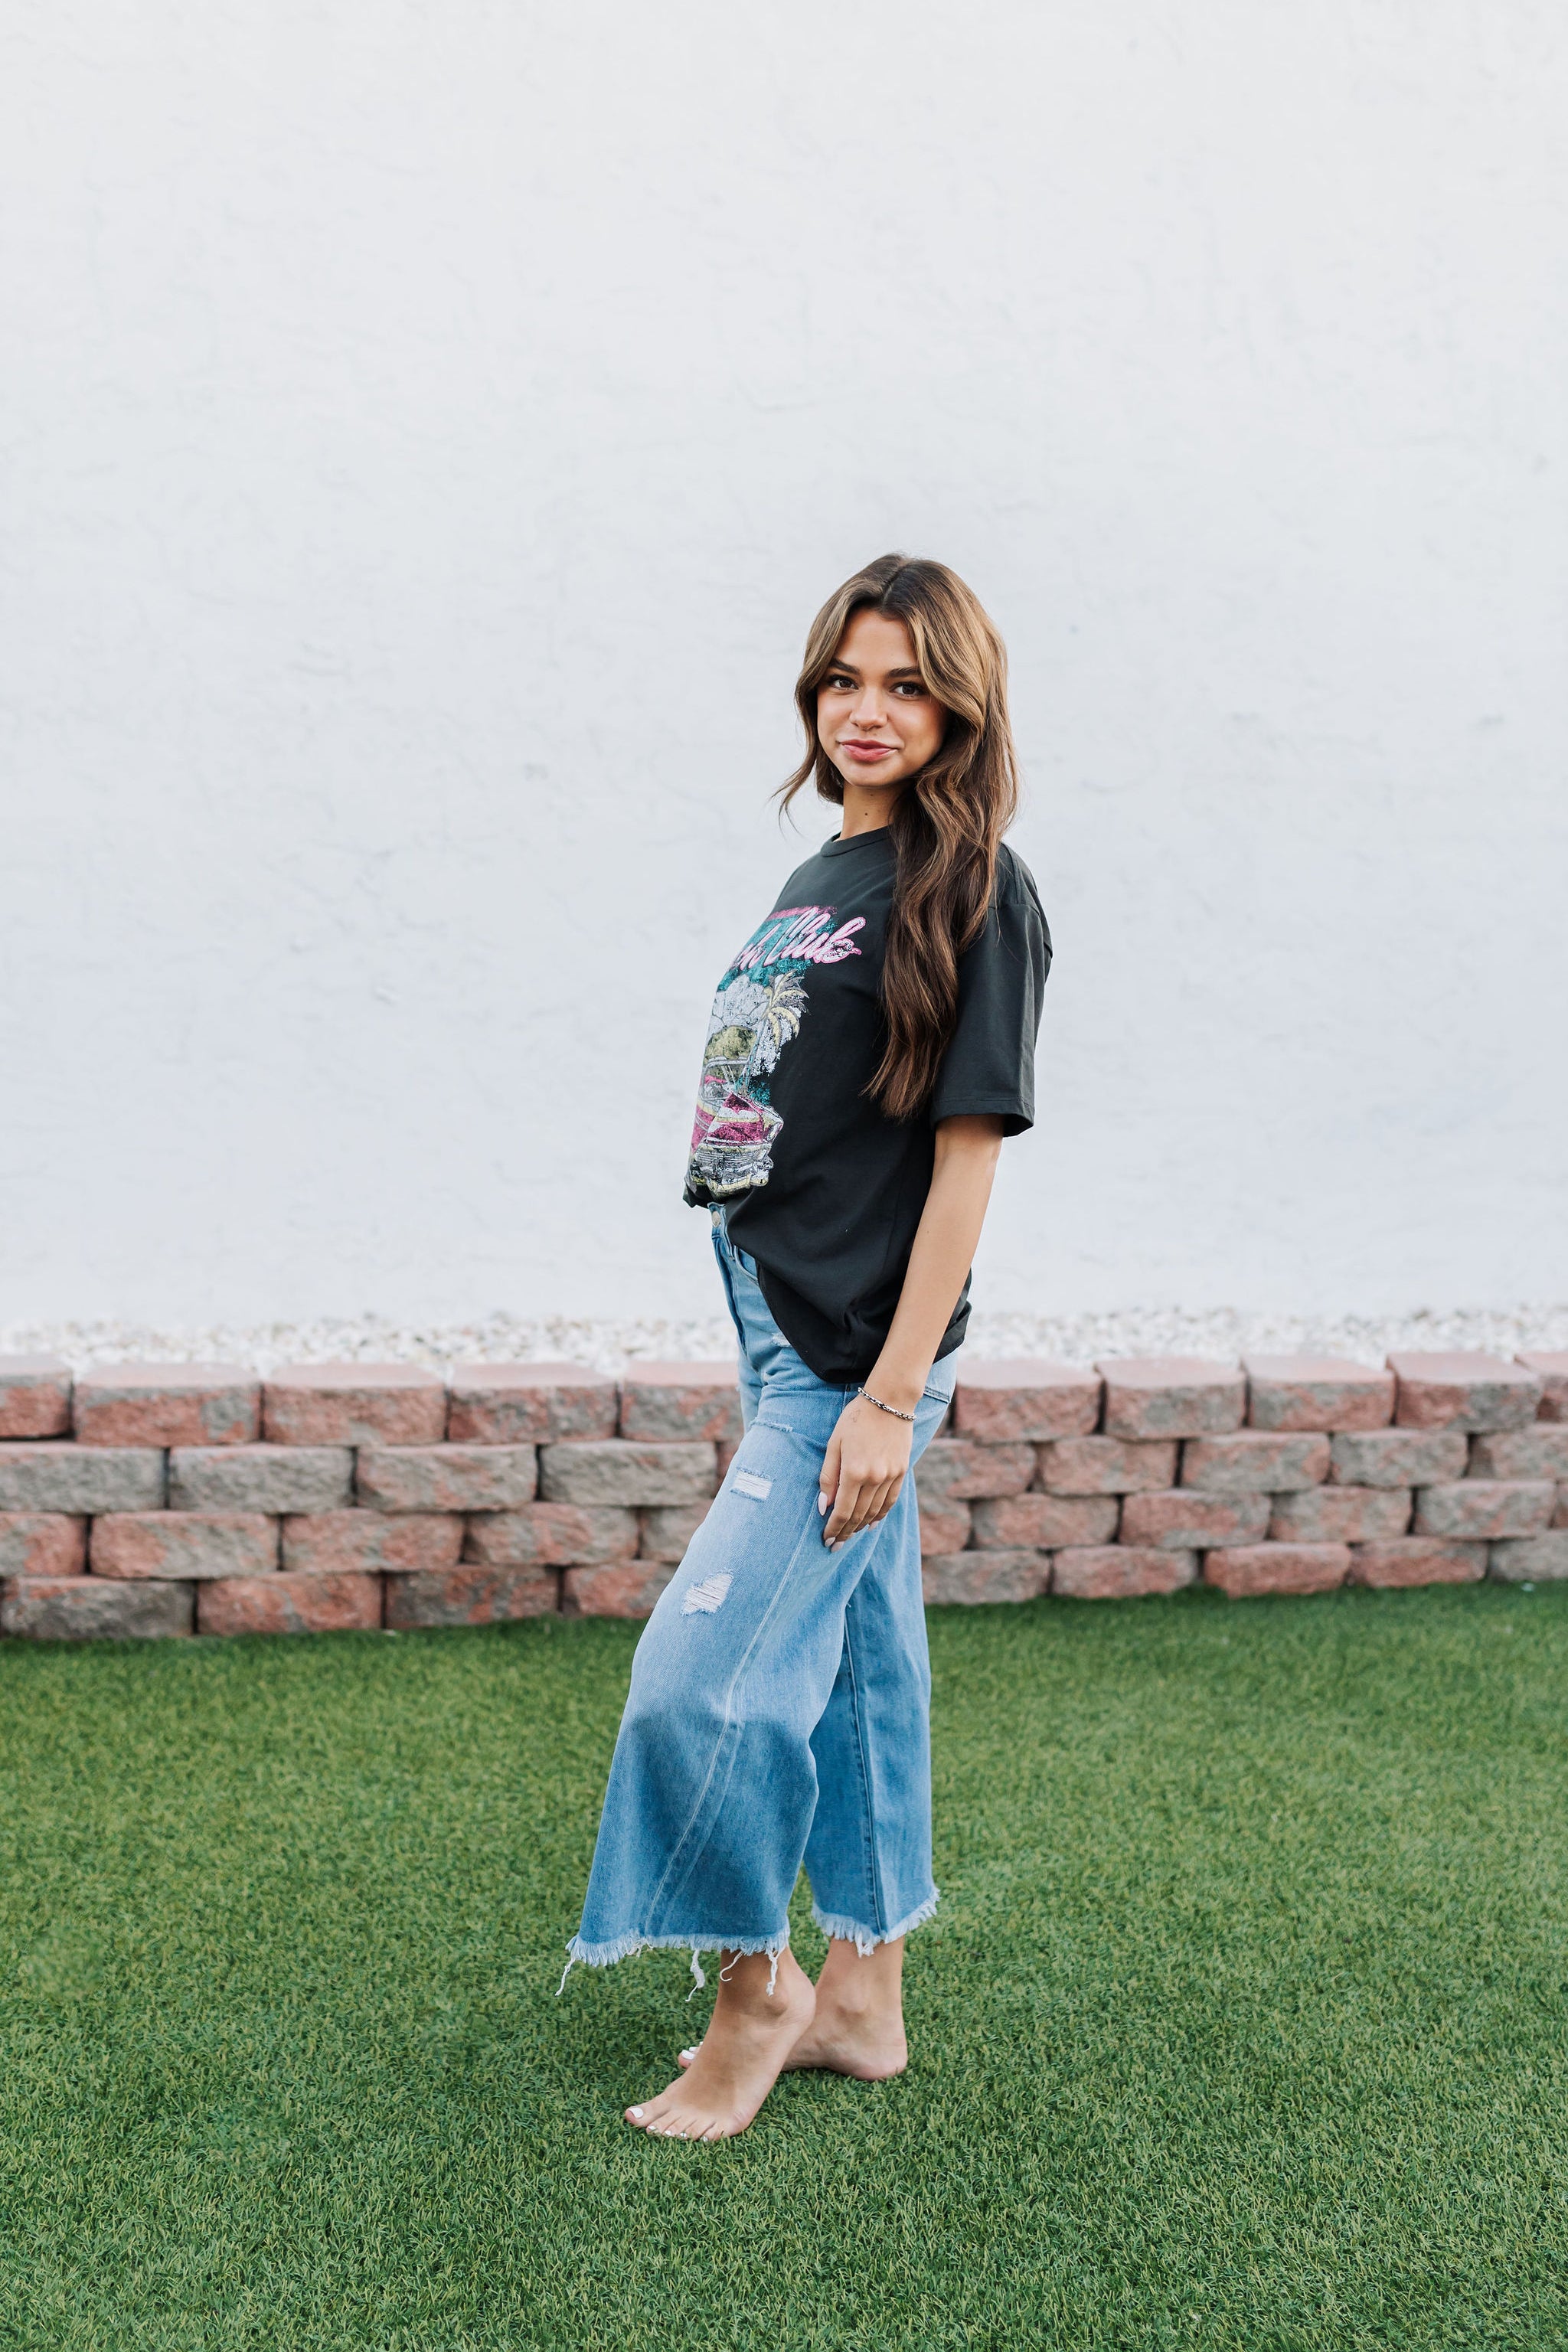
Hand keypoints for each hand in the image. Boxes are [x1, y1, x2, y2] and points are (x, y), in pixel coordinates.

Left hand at [819, 1395, 914, 1548]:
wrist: (890, 1401)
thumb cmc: (855, 1419)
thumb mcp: (834, 1443)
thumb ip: (828, 1476)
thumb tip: (823, 1506)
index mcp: (854, 1471)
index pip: (841, 1511)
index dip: (833, 1529)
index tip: (826, 1540)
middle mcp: (874, 1478)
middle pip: (858, 1516)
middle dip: (844, 1533)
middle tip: (834, 1546)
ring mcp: (890, 1476)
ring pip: (874, 1512)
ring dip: (860, 1527)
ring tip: (849, 1536)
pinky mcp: (901, 1472)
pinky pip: (890, 1501)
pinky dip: (880, 1515)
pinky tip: (871, 1523)